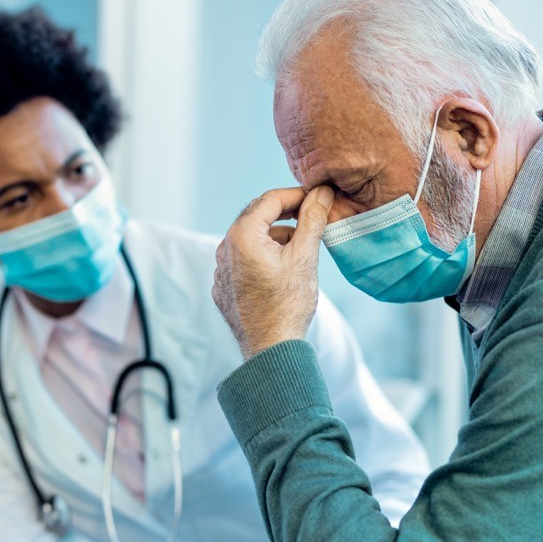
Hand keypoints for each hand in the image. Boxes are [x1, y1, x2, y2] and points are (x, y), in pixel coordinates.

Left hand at [213, 186, 335, 358]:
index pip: (270, 200)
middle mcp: (224, 249)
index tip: (317, 198)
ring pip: (250, 240)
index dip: (296, 195)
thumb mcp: (305, 256)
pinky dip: (262, 257)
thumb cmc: (288, 304)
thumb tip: (321, 192)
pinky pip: (243, 262)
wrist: (270, 349)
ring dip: (275, 237)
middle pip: (257, 217)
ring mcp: (220, 270)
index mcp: (242, 235)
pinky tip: (281, 271)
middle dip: (285, 214)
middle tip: (311, 218)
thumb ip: (312, 219)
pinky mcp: (223, 287)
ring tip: (300, 249)